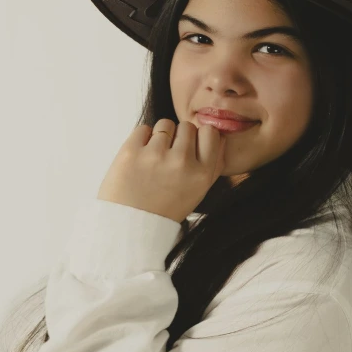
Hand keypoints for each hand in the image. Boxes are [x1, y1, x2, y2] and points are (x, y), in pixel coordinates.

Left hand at [97, 118, 226, 223]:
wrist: (130, 226)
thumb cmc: (163, 210)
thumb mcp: (197, 194)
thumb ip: (212, 167)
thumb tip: (222, 138)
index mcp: (201, 175)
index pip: (211, 132)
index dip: (200, 136)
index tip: (191, 147)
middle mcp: (182, 163)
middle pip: (187, 127)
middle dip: (179, 137)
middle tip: (168, 158)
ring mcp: (156, 156)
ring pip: (165, 125)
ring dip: (160, 137)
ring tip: (153, 160)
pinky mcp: (132, 152)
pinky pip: (143, 129)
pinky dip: (141, 140)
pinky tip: (140, 159)